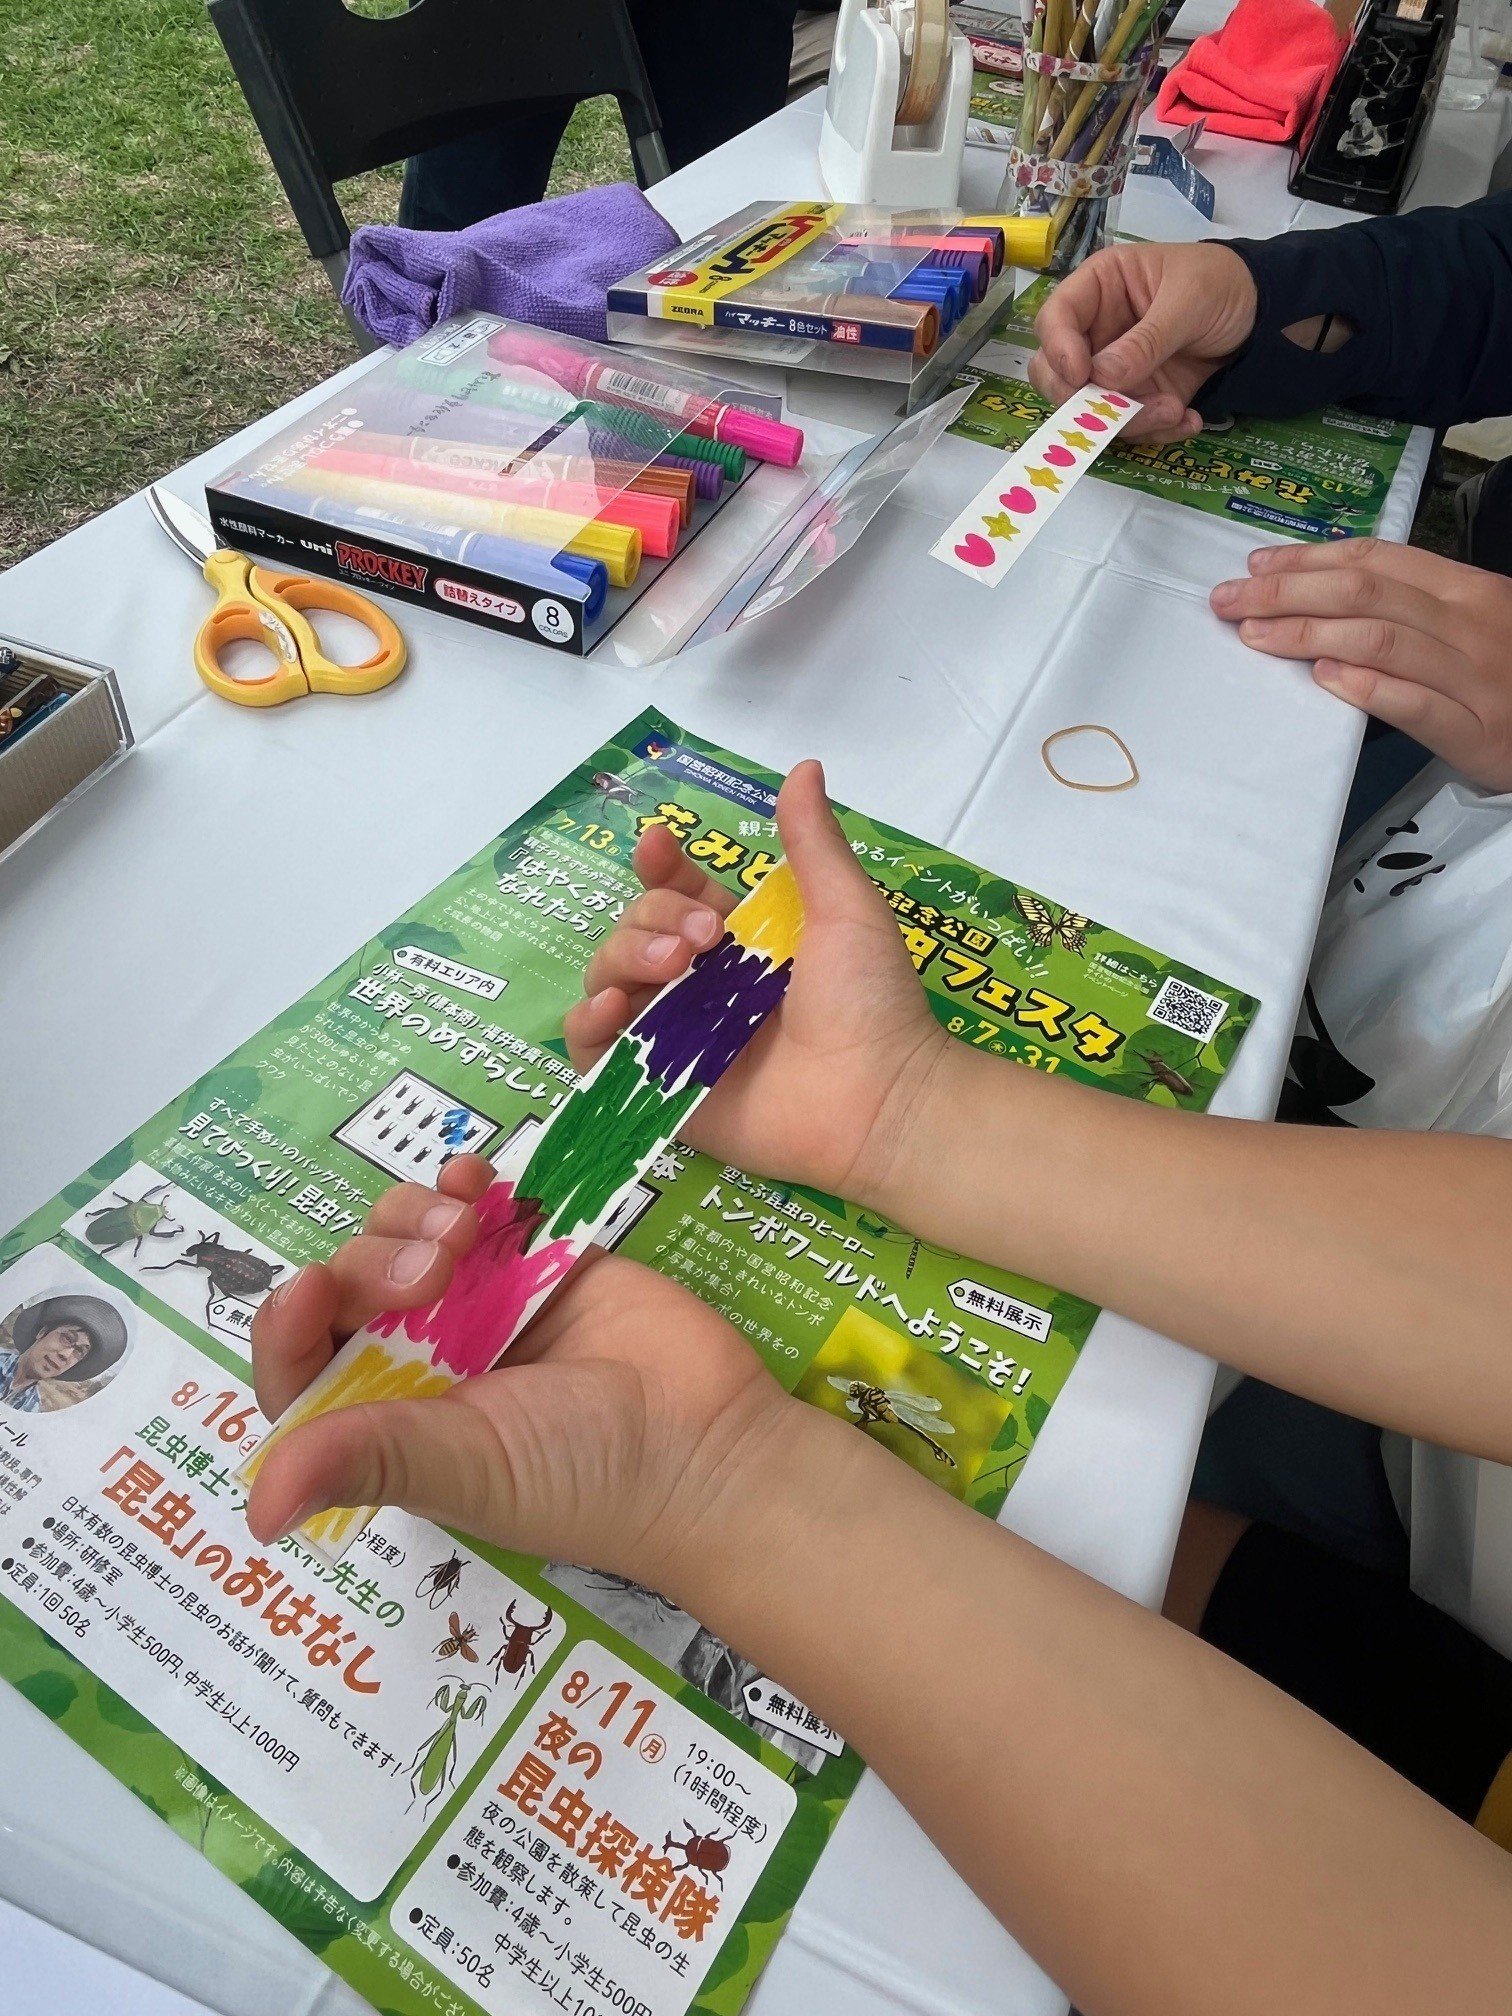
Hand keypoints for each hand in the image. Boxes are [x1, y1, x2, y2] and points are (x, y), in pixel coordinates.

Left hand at [243, 1155, 818, 1595]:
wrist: (705, 1440)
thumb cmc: (577, 1473)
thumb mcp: (462, 1469)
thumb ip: (366, 1459)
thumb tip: (254, 1511)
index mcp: (388, 1423)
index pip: (300, 1370)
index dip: (289, 1328)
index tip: (311, 1289)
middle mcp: (421, 1362)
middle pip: (349, 1285)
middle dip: (373, 1263)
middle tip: (434, 1273)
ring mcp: (479, 1303)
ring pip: (402, 1233)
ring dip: (414, 1216)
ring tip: (467, 1228)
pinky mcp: (537, 1255)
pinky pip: (479, 1206)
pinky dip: (463, 1186)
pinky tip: (477, 1181)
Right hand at [563, 758, 947, 1205]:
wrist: (877, 1096)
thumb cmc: (870, 1002)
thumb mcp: (845, 908)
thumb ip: (813, 842)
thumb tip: (805, 765)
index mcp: (740, 940)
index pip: (675, 891)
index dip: (659, 867)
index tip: (660, 847)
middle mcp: (700, 984)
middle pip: (635, 928)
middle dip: (652, 918)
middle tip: (703, 943)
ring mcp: (674, 1036)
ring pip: (607, 978)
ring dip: (621, 959)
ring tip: (669, 971)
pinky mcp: (655, 1089)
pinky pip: (592, 1051)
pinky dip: (586, 1023)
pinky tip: (614, 1008)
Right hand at [1030, 242, 1257, 442]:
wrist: (1263, 314)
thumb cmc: (1223, 283)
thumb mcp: (1190, 300)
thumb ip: (1147, 339)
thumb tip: (1104, 377)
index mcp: (1101, 288)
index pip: (1055, 319)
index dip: (1058, 349)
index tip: (1081, 375)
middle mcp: (1097, 332)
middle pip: (1056, 374)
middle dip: (1084, 400)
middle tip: (1117, 411)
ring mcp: (1115, 370)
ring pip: (1090, 410)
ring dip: (1130, 421)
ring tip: (1175, 412)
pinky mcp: (1138, 399)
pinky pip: (1128, 427)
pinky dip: (1156, 432)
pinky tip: (1188, 421)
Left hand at [1211, 538, 1511, 790]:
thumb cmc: (1502, 675)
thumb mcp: (1468, 624)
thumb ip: (1407, 607)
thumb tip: (1319, 590)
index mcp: (1466, 589)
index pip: (1378, 559)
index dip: (1309, 558)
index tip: (1255, 564)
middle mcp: (1470, 624)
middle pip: (1366, 593)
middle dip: (1287, 592)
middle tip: (1229, 599)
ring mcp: (1473, 677)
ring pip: (1380, 641)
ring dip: (1308, 633)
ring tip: (1254, 634)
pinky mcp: (1473, 730)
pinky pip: (1412, 704)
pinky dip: (1364, 686)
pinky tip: (1322, 678)